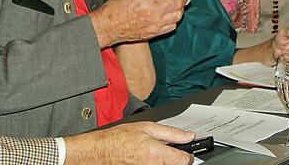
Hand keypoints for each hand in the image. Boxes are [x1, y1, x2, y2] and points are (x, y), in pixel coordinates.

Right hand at [64, 122, 193, 164]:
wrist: (100, 152)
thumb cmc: (118, 139)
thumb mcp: (146, 127)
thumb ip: (171, 133)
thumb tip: (188, 135)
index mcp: (157, 154)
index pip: (185, 161)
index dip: (188, 155)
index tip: (185, 152)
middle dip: (175, 160)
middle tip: (165, 152)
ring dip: (165, 163)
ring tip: (153, 156)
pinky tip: (147, 160)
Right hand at [91, 0, 188, 47]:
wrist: (109, 26)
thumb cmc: (117, 6)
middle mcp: (153, 11)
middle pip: (178, 3)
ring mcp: (155, 24)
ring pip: (177, 16)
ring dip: (180, 9)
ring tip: (178, 5)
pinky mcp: (154, 33)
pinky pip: (172, 27)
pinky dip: (175, 20)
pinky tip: (171, 15)